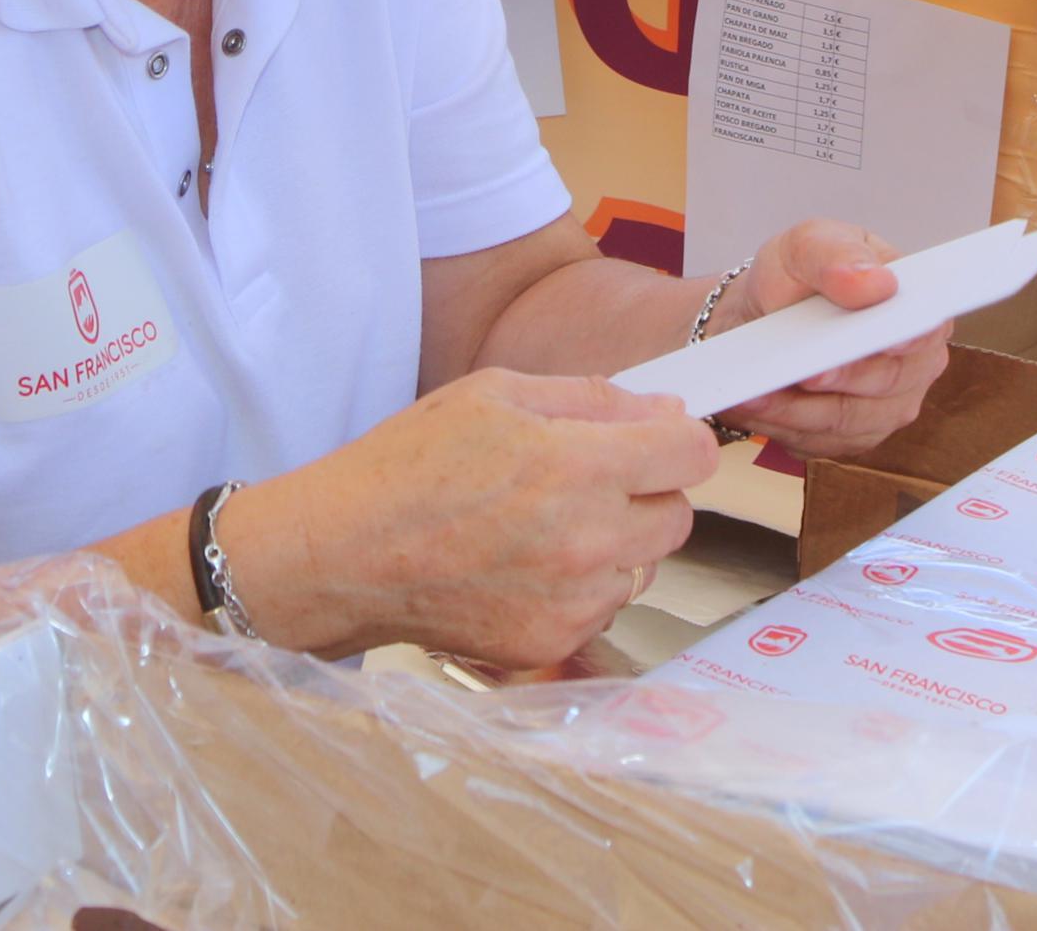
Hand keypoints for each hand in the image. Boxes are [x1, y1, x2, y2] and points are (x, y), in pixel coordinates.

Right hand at [232, 368, 714, 667]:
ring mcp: (574, 601)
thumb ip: (590, 398)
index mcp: (580, 466)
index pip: (691, 454)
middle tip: (588, 480)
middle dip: (646, 492)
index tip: (657, 440)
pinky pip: (602, 609)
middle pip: (678, 515)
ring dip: (615, 544)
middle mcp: (589, 540)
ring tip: (544, 526)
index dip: (677, 439)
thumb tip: (662, 410)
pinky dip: (579, 588)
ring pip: (643, 567)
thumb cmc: (407, 466)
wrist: (344, 556)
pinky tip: (524, 566)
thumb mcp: (494, 393)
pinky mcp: (552, 643)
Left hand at [712, 218, 949, 460]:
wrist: (759, 320)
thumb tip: (875, 282)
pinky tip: (755, 406)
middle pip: (887, 381)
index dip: (909, 338)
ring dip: (799, 408)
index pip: (926, 329)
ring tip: (757, 392)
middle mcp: (912, 365)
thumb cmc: (794, 280)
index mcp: (914, 308)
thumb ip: (838, 254)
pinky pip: (819, 440)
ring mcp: (884, 407)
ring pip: (848, 418)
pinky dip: (783, 424)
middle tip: (803, 371)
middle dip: (840, 376)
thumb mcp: (805, 245)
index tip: (885, 341)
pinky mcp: (849, 437)